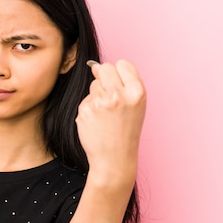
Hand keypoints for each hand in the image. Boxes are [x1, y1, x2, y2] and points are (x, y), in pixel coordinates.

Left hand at [75, 60, 146, 188]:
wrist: (114, 159)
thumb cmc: (126, 131)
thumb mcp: (135, 105)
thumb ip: (122, 83)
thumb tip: (96, 66)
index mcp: (137, 92)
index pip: (123, 63)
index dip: (120, 73)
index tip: (120, 85)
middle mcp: (119, 95)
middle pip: (105, 68)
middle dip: (105, 78)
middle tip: (110, 98)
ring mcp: (101, 102)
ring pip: (94, 84)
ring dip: (97, 95)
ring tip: (106, 114)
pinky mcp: (85, 109)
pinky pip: (86, 99)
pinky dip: (89, 108)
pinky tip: (96, 122)